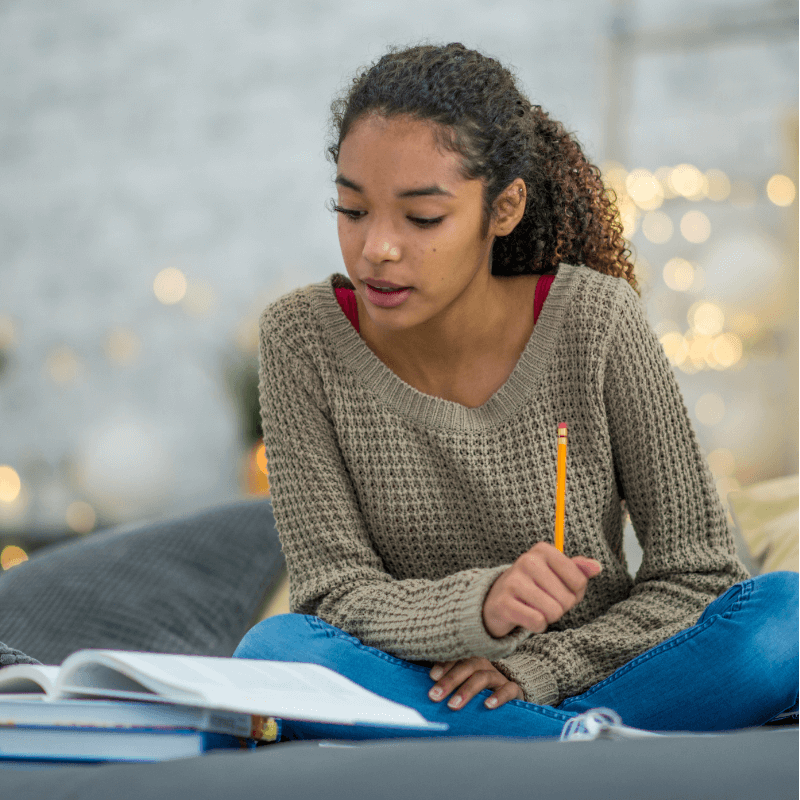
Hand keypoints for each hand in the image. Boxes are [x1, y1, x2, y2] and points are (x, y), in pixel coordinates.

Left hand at [428, 657, 522, 710]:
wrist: (509, 697)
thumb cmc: (478, 692)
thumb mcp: (462, 686)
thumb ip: (447, 686)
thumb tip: (425, 692)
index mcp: (469, 661)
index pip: (456, 658)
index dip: (444, 665)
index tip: (431, 677)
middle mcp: (483, 665)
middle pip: (466, 666)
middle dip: (450, 680)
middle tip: (435, 696)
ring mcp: (498, 676)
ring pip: (482, 677)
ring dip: (467, 690)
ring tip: (453, 705)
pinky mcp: (513, 690)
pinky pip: (508, 689)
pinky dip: (498, 696)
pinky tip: (487, 705)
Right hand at [483, 541, 601, 637]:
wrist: (496, 599)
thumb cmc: (535, 587)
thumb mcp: (557, 574)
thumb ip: (579, 570)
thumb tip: (597, 567)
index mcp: (543, 550)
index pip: (579, 581)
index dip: (574, 593)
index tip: (558, 589)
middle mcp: (527, 561)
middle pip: (567, 599)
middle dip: (560, 607)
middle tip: (543, 600)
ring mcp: (513, 581)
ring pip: (553, 612)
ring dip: (548, 617)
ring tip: (534, 607)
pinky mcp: (504, 603)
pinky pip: (537, 622)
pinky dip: (536, 626)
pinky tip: (525, 616)